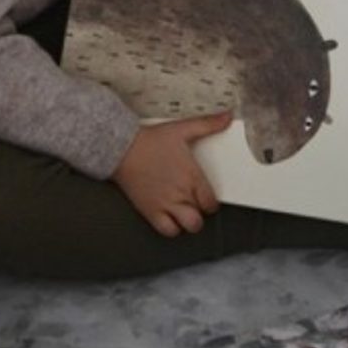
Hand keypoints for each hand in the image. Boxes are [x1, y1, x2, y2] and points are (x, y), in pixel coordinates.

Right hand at [112, 111, 232, 236]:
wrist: (121, 148)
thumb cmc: (149, 140)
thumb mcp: (181, 129)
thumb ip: (207, 125)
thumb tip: (226, 118)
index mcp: (192, 176)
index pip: (211, 202)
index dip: (210, 202)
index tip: (205, 197)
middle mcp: (181, 193)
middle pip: (201, 216)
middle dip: (200, 212)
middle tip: (194, 204)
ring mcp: (166, 204)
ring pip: (188, 226)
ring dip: (188, 221)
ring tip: (183, 212)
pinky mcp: (150, 211)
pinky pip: (167, 230)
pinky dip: (171, 227)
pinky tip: (169, 217)